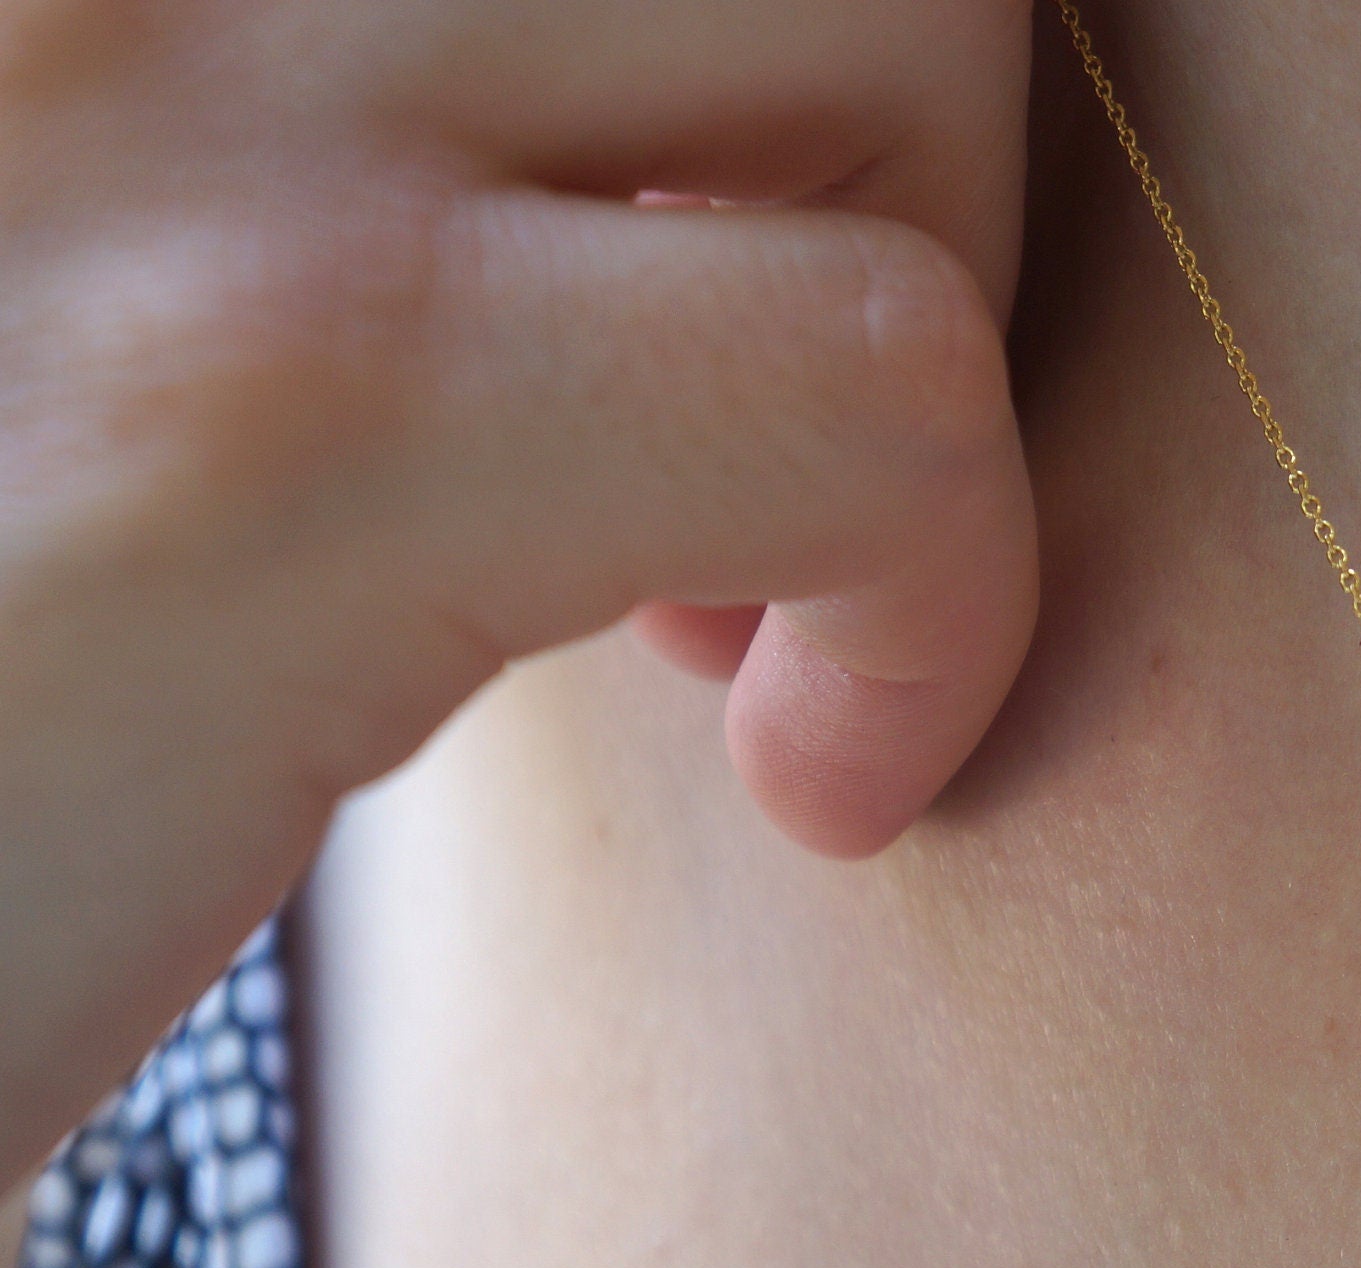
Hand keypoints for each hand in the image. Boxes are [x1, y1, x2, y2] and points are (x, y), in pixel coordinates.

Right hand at [0, 0, 1040, 1175]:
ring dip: (923, 283)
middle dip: (872, 95)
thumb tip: (597, 133)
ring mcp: (123, 63)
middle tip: (733, 403)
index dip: (720, 23)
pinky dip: (949, 594)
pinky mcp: (267, 404)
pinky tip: (814, 777)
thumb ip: (294, 122)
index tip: (661, 241)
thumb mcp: (88, 249)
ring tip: (722, 577)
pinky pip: (877, 379)